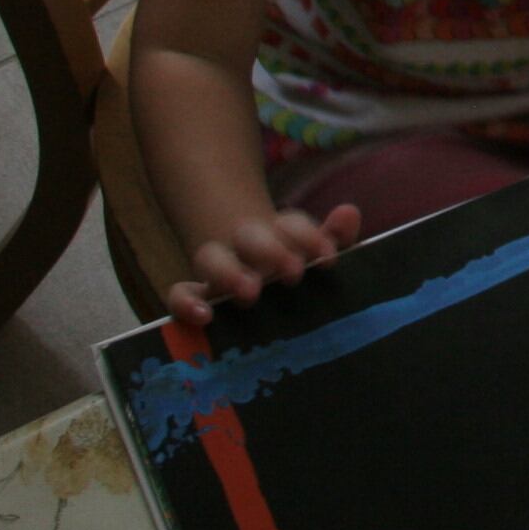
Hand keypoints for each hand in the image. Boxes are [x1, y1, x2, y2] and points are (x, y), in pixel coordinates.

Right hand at [169, 203, 362, 326]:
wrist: (254, 287)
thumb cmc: (294, 273)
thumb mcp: (317, 254)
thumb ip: (335, 237)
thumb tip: (349, 212)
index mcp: (279, 235)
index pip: (290, 224)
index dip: (310, 236)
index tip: (329, 257)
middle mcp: (245, 248)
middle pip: (250, 235)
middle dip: (271, 250)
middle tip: (293, 273)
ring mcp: (217, 271)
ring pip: (211, 258)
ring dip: (229, 273)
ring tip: (249, 293)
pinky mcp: (196, 297)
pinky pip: (180, 294)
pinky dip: (185, 303)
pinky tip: (204, 317)